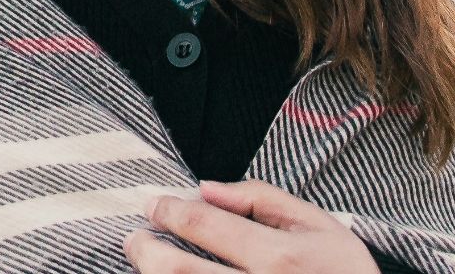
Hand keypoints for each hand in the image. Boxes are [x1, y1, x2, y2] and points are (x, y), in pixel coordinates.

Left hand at [124, 179, 379, 272]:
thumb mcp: (319, 226)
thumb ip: (262, 200)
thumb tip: (207, 188)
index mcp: (277, 256)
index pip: (204, 225)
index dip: (169, 211)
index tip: (154, 205)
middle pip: (178, 271)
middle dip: (145, 250)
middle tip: (135, 237)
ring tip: (144, 260)